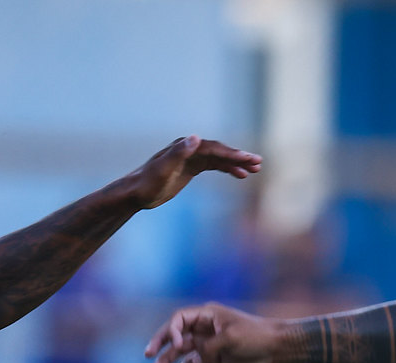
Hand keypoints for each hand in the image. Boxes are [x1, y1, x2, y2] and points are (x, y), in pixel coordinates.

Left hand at [123, 136, 260, 210]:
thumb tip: (195, 137)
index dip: (233, 154)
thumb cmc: (148, 184)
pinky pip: (214, 165)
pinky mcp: (191, 168)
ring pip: (219, 158)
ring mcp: (191, 158)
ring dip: (237, 163)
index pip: (214, 149)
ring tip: (255, 170)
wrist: (136, 193)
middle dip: (240, 157)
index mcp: (184, 147)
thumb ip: (178, 153)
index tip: (250, 160)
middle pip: (219, 151)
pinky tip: (240, 175)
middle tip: (259, 163)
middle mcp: (189, 149)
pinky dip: (228, 169)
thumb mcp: (163, 169)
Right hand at [145, 303, 275, 362]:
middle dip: (160, 343)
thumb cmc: (255, 336)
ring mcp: (207, 343)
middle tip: (147, 354)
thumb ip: (210, 347)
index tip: (178, 345)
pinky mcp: (213, 357)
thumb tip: (195, 359)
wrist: (274, 348)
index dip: (172, 331)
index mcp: (207, 315)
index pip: (180, 319)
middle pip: (175, 334)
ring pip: (182, 351)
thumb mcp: (231, 338)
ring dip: (168, 360)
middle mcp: (204, 328)